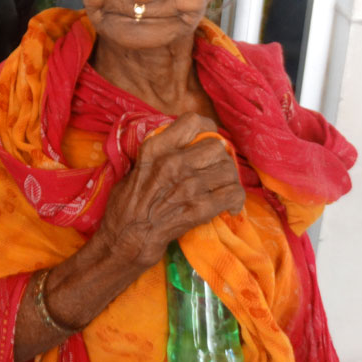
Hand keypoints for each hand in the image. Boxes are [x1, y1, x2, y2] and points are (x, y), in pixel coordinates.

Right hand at [95, 113, 244, 270]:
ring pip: (228, 169)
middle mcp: (173, 162)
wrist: (126, 239)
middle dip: (220, 157)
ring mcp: (188, 186)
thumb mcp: (135, 167)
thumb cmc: (126, 204)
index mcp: (155, 148)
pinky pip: (233, 193)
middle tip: (214, 168)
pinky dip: (235, 200)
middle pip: (216, 146)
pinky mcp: (199, 209)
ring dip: (228, 179)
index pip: (193, 121)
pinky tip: (227, 206)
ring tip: (221, 188)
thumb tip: (183, 144)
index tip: (206, 140)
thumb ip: (159, 153)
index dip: (207, 129)